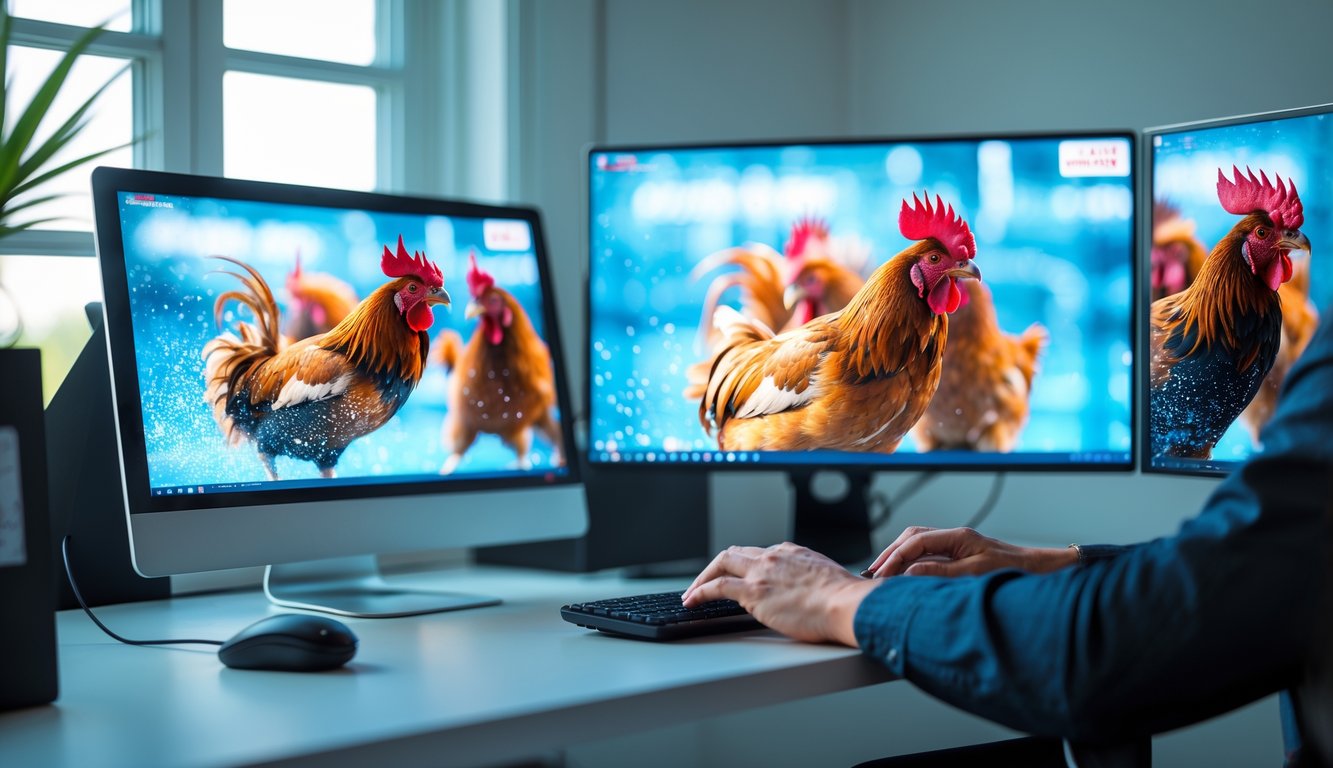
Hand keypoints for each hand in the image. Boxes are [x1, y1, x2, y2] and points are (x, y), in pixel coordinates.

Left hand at [682, 542, 877, 646]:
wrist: (848, 604)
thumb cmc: (846, 600)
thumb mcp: (828, 580)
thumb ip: (811, 582)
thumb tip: (809, 595)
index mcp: (793, 553)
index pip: (761, 554)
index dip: (746, 565)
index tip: (740, 576)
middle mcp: (774, 557)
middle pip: (736, 553)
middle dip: (718, 566)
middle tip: (707, 579)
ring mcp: (762, 572)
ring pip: (722, 564)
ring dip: (703, 577)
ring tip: (692, 592)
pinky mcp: (753, 592)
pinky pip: (716, 587)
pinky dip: (700, 591)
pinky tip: (692, 600)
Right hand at [864, 526, 1076, 578]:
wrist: (1043, 573)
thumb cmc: (1016, 573)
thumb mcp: (976, 574)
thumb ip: (941, 571)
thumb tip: (910, 571)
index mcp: (958, 536)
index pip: (915, 541)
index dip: (894, 558)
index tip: (880, 575)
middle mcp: (956, 537)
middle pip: (912, 538)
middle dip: (890, 555)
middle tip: (872, 574)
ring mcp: (958, 546)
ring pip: (918, 544)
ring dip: (899, 558)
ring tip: (883, 574)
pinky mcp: (961, 557)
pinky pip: (929, 555)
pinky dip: (912, 563)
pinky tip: (905, 576)